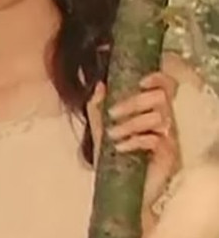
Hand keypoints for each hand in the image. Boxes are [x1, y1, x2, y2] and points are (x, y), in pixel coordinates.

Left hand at [86, 66, 180, 227]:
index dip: (158, 79)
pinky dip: (135, 141)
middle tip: (112, 114)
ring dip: (131, 125)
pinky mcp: (169, 155)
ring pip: (158, 117)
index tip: (140, 82)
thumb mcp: (98, 127)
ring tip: (112, 135)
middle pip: (161, 98)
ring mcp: (168, 137)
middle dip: (133, 103)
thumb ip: (96, 105)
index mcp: (150, 108)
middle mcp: (164, 119)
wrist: (118, 186)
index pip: (166, 85)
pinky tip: (121, 147)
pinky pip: (156, 139)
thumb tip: (99, 85)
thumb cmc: (112, 155)